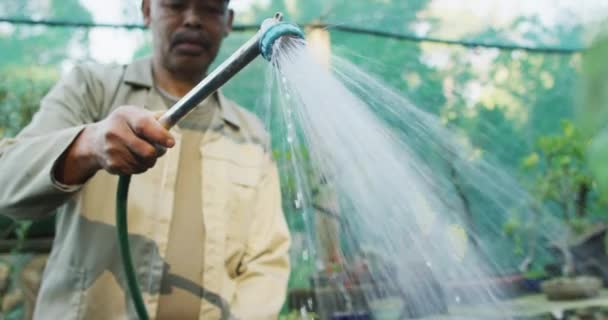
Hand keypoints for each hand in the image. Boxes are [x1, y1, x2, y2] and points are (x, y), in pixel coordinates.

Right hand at [55, 106, 174, 184]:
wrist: (95, 141)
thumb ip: (157, 118)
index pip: (144, 125)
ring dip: (150, 160)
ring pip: (144, 163)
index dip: (160, 135)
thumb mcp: (137, 114)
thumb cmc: (125, 125)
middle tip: (158, 148)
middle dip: (158, 152)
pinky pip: (137, 170)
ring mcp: (111, 150)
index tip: (171, 143)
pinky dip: (140, 166)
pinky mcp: (112, 165)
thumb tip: (173, 121)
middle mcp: (114, 132)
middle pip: (147, 151)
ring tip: (142, 151)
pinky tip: (132, 157)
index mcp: (124, 115)